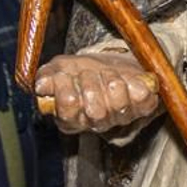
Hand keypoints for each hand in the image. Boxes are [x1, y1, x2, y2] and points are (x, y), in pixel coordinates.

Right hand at [35, 51, 159, 133]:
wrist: (118, 63)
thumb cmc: (87, 70)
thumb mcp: (62, 69)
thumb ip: (48, 77)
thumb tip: (42, 85)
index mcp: (72, 118)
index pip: (68, 109)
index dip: (66, 88)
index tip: (66, 74)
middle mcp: (98, 123)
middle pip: (95, 109)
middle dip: (90, 82)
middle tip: (89, 73)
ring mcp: (122, 116)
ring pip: (117, 100)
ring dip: (110, 78)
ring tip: (107, 73)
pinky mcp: (144, 106)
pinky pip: (140, 95)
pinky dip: (133, 80)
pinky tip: (127, 78)